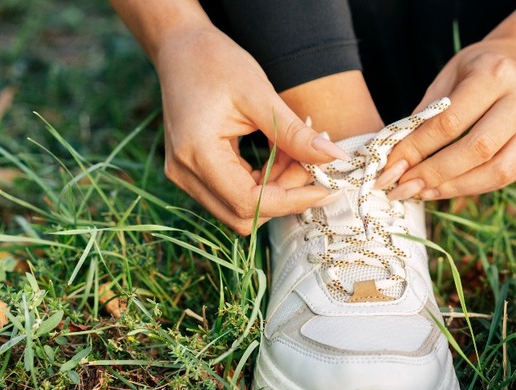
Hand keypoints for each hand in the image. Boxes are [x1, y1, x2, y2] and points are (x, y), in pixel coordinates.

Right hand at [154, 26, 349, 233]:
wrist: (180, 48)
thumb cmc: (215, 62)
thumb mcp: (260, 94)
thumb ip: (295, 133)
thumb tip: (335, 158)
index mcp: (197, 153)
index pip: (248, 202)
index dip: (291, 202)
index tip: (325, 189)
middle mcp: (185, 173)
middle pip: (243, 214)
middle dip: (285, 196)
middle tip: (311, 164)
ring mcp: (186, 176)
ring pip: (241, 208)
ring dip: (277, 189)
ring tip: (296, 153)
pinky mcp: (194, 173)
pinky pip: (235, 194)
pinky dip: (264, 182)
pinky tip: (280, 154)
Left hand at [382, 39, 515, 199]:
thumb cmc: (479, 69)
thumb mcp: (449, 75)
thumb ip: (426, 114)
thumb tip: (398, 159)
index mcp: (495, 73)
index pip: (451, 121)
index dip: (418, 148)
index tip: (391, 167)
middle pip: (477, 149)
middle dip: (436, 173)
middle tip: (405, 186)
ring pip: (497, 171)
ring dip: (455, 187)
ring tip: (424, 192)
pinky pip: (507, 177)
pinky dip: (474, 187)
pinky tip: (448, 188)